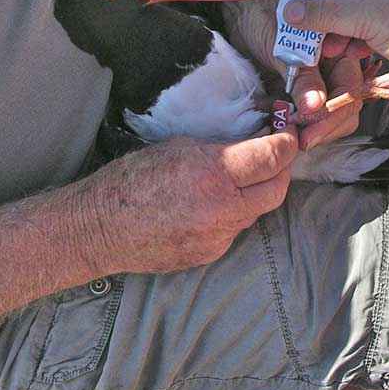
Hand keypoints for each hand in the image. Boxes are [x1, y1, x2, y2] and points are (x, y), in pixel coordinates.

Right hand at [87, 129, 297, 273]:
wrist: (100, 227)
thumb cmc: (132, 180)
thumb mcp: (180, 148)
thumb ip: (221, 149)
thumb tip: (252, 144)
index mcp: (215, 174)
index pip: (272, 159)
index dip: (287, 143)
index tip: (288, 134)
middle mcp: (223, 210)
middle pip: (277, 190)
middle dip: (282, 169)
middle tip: (275, 154)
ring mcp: (218, 238)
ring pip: (257, 211)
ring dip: (257, 192)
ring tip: (240, 177)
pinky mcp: (209, 255)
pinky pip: (234, 230)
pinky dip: (233, 213)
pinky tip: (213, 203)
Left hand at [222, 0, 361, 143]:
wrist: (241, 9)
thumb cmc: (262, 13)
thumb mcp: (280, 42)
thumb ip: (301, 74)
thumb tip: (315, 106)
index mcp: (339, 48)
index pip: (351, 88)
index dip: (335, 112)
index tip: (312, 131)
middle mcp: (334, 65)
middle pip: (347, 106)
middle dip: (328, 127)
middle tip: (303, 141)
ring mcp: (320, 79)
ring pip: (334, 114)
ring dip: (319, 130)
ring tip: (296, 139)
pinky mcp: (302, 90)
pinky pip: (313, 114)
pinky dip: (306, 125)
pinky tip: (289, 130)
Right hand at [282, 0, 388, 110]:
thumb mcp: (367, 17)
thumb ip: (326, 12)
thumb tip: (291, 10)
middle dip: (323, 8)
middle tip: (301, 28)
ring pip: (360, 10)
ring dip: (339, 28)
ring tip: (323, 50)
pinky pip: (376, 28)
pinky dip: (359, 40)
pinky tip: (348, 56)